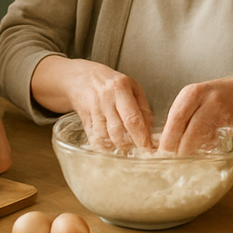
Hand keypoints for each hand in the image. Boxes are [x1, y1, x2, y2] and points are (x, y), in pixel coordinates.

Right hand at [32, 57, 153, 150]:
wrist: (81, 77)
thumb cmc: (111, 82)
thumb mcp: (132, 86)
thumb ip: (143, 107)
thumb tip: (150, 129)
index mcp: (120, 88)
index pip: (132, 118)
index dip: (141, 136)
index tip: (149, 148)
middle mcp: (105, 100)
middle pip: (117, 130)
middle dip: (129, 146)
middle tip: (139, 155)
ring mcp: (93, 110)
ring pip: (105, 136)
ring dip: (116, 148)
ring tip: (127, 154)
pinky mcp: (84, 120)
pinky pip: (94, 138)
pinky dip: (104, 147)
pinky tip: (112, 151)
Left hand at [158, 74, 232, 154]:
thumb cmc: (211, 101)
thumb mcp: (194, 102)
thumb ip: (181, 119)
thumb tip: (163, 145)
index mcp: (190, 94)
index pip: (175, 119)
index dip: (168, 139)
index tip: (161, 154)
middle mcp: (204, 98)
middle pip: (188, 127)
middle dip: (180, 148)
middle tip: (172, 162)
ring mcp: (220, 107)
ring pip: (202, 133)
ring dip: (193, 149)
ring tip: (184, 160)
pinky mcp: (231, 118)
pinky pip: (217, 136)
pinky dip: (207, 146)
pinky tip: (203, 151)